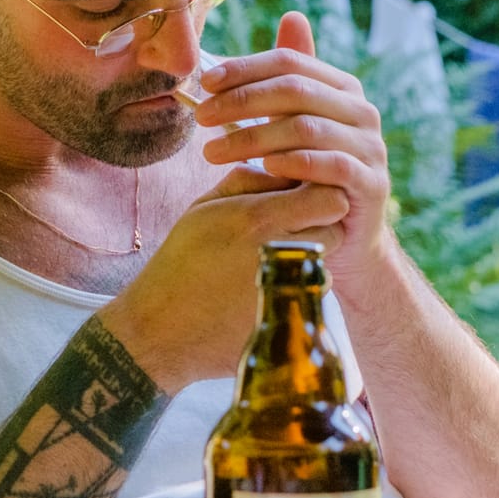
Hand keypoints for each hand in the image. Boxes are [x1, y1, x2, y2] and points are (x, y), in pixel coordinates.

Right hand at [98, 162, 349, 391]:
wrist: (162, 327)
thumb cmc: (181, 261)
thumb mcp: (204, 209)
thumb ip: (247, 181)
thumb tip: (283, 170)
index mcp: (257, 217)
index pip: (329, 196)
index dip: (321, 192)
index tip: (303, 195)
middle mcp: (277, 251)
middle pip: (336, 228)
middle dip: (323, 223)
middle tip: (295, 226)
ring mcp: (285, 288)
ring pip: (329, 260)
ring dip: (314, 255)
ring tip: (279, 257)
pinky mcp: (286, 317)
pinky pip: (315, 293)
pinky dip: (302, 286)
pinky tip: (274, 284)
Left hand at [190, 12, 397, 298]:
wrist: (345, 235)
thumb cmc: (310, 175)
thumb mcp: (295, 125)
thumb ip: (288, 80)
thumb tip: (292, 14)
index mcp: (342, 88)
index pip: (290, 62)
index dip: (245, 67)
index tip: (204, 82)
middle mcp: (362, 111)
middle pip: (295, 90)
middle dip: (241, 101)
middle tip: (200, 116)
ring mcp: (371, 147)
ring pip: (306, 128)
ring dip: (253, 137)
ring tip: (212, 152)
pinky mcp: (371, 184)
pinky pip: (331, 165)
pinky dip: (293, 163)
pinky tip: (260, 168)